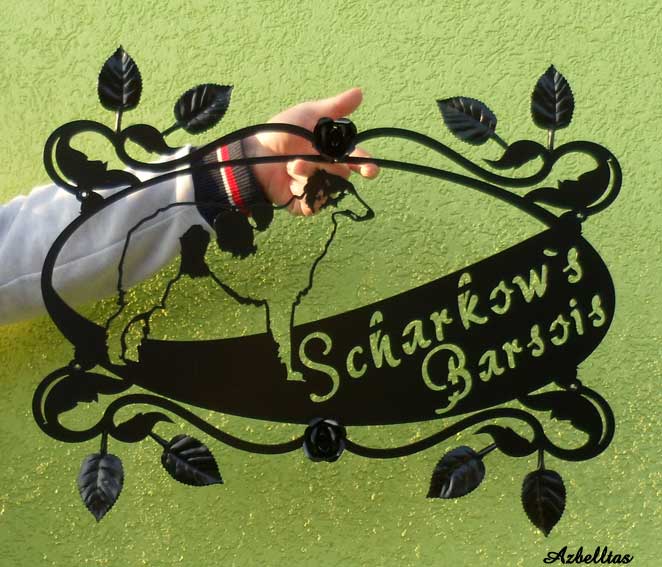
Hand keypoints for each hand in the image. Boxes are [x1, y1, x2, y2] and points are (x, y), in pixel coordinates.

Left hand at [243, 88, 378, 215]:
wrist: (254, 154)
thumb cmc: (279, 132)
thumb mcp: (308, 115)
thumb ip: (335, 107)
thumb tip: (360, 92)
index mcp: (331, 151)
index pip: (356, 160)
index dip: (366, 165)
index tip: (370, 170)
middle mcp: (326, 171)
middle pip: (342, 174)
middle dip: (328, 166)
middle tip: (312, 158)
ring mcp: (315, 188)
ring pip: (327, 188)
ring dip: (308, 175)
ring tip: (291, 166)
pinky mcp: (302, 204)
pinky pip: (313, 204)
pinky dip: (300, 192)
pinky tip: (288, 182)